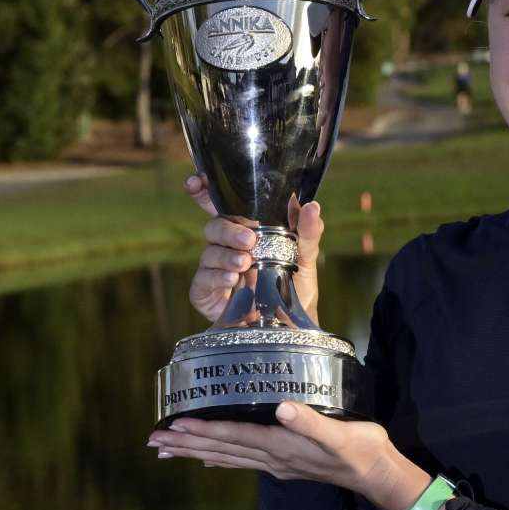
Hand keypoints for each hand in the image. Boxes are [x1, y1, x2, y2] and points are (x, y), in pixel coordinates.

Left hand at [148, 402, 431, 509]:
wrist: (376, 473)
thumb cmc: (360, 449)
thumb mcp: (339, 433)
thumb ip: (309, 421)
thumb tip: (281, 407)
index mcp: (281, 446)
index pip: (233, 437)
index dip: (203, 430)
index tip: (174, 426)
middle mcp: (272, 457)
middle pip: (222, 450)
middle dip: (188, 444)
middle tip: (155, 441)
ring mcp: (277, 463)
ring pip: (228, 457)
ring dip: (197, 452)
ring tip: (170, 450)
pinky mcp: (285, 462)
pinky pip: (243, 460)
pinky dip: (222, 458)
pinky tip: (211, 459)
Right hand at [185, 174, 323, 324]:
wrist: (291, 327)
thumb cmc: (296, 288)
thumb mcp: (306, 258)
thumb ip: (308, 232)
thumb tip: (312, 207)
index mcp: (248, 230)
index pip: (220, 204)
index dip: (204, 190)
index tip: (196, 182)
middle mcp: (228, 246)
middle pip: (215, 226)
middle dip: (228, 230)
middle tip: (249, 240)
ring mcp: (216, 269)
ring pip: (209, 252)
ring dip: (225, 256)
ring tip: (245, 264)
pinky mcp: (206, 292)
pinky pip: (203, 279)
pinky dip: (217, 277)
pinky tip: (232, 281)